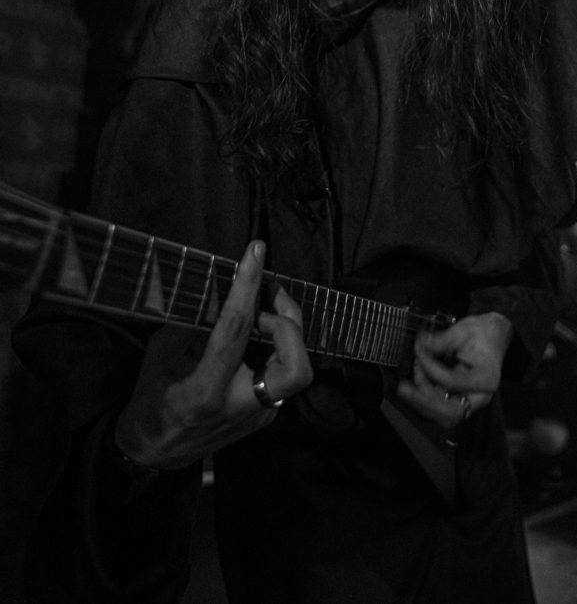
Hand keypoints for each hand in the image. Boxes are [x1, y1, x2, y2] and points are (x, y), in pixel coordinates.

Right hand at [114, 240, 312, 469]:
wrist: (155, 451)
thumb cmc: (152, 398)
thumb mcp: (161, 354)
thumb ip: (193, 321)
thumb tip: (221, 286)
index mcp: (206, 389)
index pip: (236, 329)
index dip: (247, 285)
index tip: (255, 253)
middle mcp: (239, 405)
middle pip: (295, 366)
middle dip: (290, 324)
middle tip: (267, 299)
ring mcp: (259, 415)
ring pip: (296, 369)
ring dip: (286, 333)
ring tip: (261, 314)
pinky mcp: (267, 416)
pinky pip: (283, 373)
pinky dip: (275, 348)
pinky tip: (256, 337)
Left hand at [396, 311, 512, 429]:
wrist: (492, 336)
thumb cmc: (482, 334)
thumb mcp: (463, 330)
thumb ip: (441, 340)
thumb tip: (421, 345)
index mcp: (486, 378)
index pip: (452, 382)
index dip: (430, 368)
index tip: (420, 353)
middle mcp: (480, 395)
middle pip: (452, 412)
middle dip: (424, 400)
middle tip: (405, 388)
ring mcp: (471, 400)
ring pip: (444, 416)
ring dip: (422, 403)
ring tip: (408, 385)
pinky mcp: (461, 400)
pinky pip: (442, 409)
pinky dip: (426, 400)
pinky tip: (416, 385)